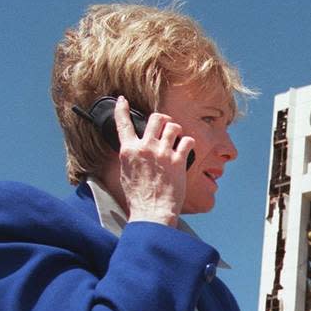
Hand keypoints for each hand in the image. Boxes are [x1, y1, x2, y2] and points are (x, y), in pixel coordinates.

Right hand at [114, 96, 194, 226]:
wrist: (152, 211)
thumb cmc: (139, 197)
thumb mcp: (126, 174)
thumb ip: (130, 158)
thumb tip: (132, 151)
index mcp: (129, 150)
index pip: (123, 123)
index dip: (121, 108)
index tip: (122, 100)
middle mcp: (145, 148)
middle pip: (155, 118)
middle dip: (162, 119)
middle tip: (165, 124)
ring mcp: (162, 153)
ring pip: (173, 126)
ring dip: (177, 129)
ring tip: (177, 137)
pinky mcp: (178, 160)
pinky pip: (188, 141)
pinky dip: (189, 142)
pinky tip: (188, 147)